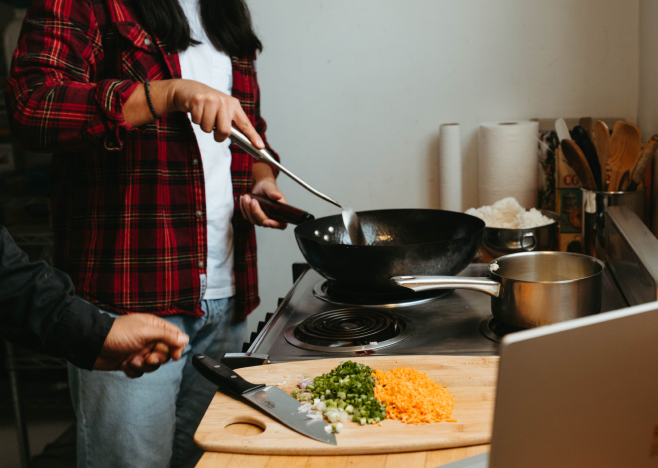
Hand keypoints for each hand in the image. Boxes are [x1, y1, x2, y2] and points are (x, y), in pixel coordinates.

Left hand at [94, 314, 188, 377]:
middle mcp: (149, 338)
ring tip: (132, 361)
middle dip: (157, 359)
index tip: (174, 356)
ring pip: (153, 364)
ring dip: (144, 366)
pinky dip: (134, 371)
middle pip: (165, 353)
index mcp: (154, 326)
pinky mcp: (130, 362)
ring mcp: (140, 350)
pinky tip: (125, 365)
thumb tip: (185, 339)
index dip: (177, 347)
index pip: (174, 336)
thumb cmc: (117, 334)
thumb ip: (167, 335)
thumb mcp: (145, 332)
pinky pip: (140, 371)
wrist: (92, 346)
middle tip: (148, 358)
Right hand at [123, 79, 264, 148]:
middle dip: (218, 136)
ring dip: (204, 126)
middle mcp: (225, 101)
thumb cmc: (208, 103)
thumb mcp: (223, 110)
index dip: (253, 136)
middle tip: (214, 129)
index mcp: (234, 105)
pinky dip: (195, 120)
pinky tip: (196, 110)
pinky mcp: (198, 100)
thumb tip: (242, 141)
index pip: (246, 124)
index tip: (260, 146)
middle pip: (224, 131)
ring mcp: (211, 100)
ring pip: (208, 128)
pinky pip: (197, 121)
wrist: (188, 89)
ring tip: (204, 115)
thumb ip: (231, 123)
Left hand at [240, 162, 287, 229]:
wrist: (261, 188)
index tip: (266, 221)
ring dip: (248, 209)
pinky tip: (242, 199)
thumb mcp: (270, 187)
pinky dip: (243, 208)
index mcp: (281, 213)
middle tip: (253, 200)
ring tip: (246, 197)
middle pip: (263, 222)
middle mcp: (272, 219)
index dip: (274, 224)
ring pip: (253, 220)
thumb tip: (277, 196)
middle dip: (256, 212)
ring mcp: (261, 220)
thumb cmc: (268, 188)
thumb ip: (273, 192)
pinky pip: (247, 216)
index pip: (280, 224)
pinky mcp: (253, 218)